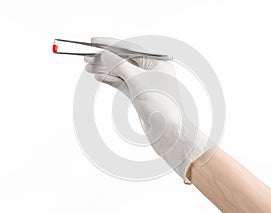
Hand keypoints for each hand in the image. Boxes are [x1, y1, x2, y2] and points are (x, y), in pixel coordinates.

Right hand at [84, 37, 215, 182]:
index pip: (131, 48)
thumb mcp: (138, 80)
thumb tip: (106, 54)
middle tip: (87, 57)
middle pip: (124, 60)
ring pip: (121, 72)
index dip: (111, 44)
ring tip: (88, 67)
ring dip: (105, 69)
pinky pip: (121, 83)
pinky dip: (110, 79)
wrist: (166, 130)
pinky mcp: (138, 94)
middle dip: (105, 58)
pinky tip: (98, 76)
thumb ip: (120, 65)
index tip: (95, 41)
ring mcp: (144, 83)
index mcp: (157, 62)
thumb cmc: (159, 103)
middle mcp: (151, 70)